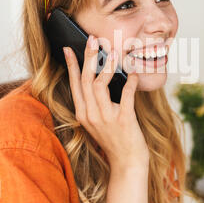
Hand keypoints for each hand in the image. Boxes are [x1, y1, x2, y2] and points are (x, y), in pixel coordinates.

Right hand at [63, 35, 149, 168]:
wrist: (127, 163)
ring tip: (114, 53)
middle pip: (85, 80)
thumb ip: (97, 101)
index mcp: (83, 114)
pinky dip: (130, 82)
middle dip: (88, 57)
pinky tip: (134, 74)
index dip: (71, 65)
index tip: (69, 49)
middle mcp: (90, 115)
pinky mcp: (123, 120)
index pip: (74, 84)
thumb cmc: (115, 139)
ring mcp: (106, 118)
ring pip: (100, 85)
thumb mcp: (99, 120)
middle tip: (92, 40)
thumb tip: (101, 75)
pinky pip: (126, 96)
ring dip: (107, 67)